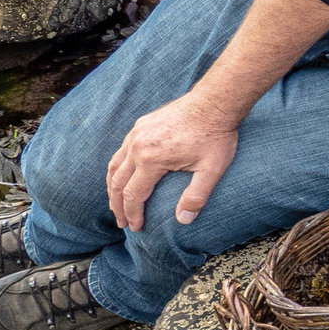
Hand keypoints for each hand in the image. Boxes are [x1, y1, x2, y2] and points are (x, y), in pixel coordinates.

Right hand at [106, 93, 241, 229]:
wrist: (214, 102)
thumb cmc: (215, 136)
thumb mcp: (212, 169)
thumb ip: (197, 196)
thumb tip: (183, 220)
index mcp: (151, 160)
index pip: (133, 195)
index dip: (133, 214)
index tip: (136, 228)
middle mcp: (137, 146)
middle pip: (117, 183)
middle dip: (118, 206)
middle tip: (121, 223)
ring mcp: (136, 133)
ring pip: (114, 166)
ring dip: (112, 188)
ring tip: (116, 204)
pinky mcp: (141, 125)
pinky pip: (121, 151)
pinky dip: (117, 168)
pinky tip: (122, 177)